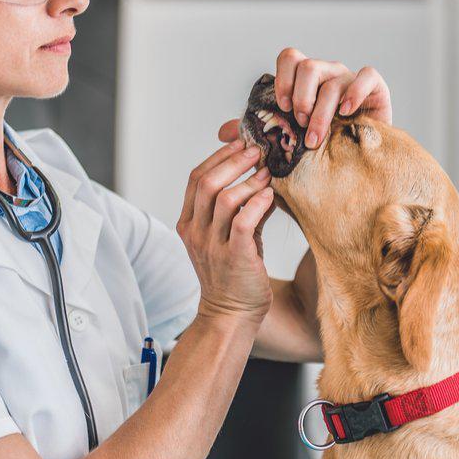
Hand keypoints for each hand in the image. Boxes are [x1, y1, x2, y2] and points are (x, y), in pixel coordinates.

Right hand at [176, 139, 277, 326]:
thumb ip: (241, 208)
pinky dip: (258, 203)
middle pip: (206, 182)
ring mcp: (212, 246)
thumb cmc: (233, 274)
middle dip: (233, 160)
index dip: (218, 156)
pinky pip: (243, 221)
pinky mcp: (234, 258)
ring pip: (224, 198)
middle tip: (257, 150)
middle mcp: (195, 232)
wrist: (230, 316)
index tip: (240, 143)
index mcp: (188, 223)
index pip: (196, 178)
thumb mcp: (230, 236)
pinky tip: (270, 196)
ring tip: (268, 173)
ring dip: (249, 180)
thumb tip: (264, 178)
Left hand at [216, 47, 392, 150]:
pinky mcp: (376, 90)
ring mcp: (351, 80)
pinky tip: (346, 113)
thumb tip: (223, 131)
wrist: (354, 174)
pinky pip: (367, 76)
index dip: (283, 79)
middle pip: (308, 65)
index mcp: (305, 81)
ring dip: (320, 110)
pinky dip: (356, 91)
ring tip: (314, 137)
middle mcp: (327, 75)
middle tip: (298, 124)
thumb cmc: (317, 154)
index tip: (281, 107)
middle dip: (300, 97)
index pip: (289, 57)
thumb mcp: (282, 145)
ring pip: (333, 79)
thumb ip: (257, 135)